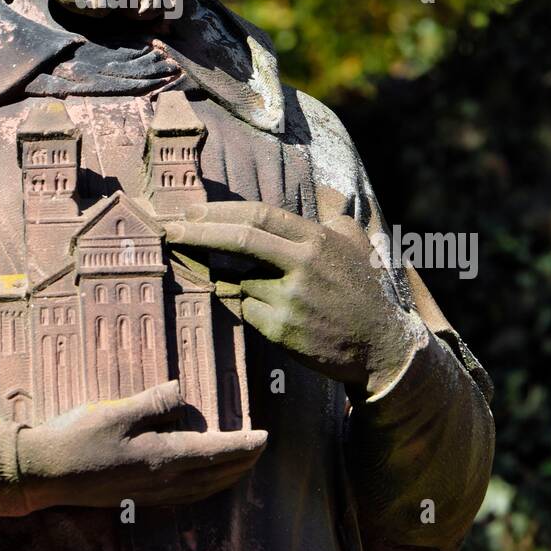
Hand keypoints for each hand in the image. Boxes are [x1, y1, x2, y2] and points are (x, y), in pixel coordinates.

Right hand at [17, 380, 266, 509]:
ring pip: (202, 489)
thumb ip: (153, 403)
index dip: (243, 445)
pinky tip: (201, 483)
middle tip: (261, 448)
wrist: (46, 473)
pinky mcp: (137, 497)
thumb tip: (182, 390)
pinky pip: (185, 496)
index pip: (215, 451)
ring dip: (226, 477)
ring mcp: (149, 493)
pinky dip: (205, 488)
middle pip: (214, 474)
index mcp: (162, 457)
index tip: (265, 437)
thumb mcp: (117, 411)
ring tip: (241, 465)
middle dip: (242, 462)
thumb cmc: (79, 438)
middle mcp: (162, 481)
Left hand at [163, 201, 424, 398]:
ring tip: (230, 276)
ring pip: (238, 280)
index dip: (219, 212)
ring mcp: (290, 298)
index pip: (257, 215)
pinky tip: (260, 308)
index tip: (190, 211)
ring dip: (225, 277)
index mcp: (315, 239)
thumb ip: (329, 220)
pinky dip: (243, 305)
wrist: (380, 346)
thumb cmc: (362, 291)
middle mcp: (302, 265)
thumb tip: (314, 205)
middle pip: (239, 240)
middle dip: (198, 232)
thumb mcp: (353, 244)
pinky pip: (245, 310)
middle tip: (170, 230)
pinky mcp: (281, 329)